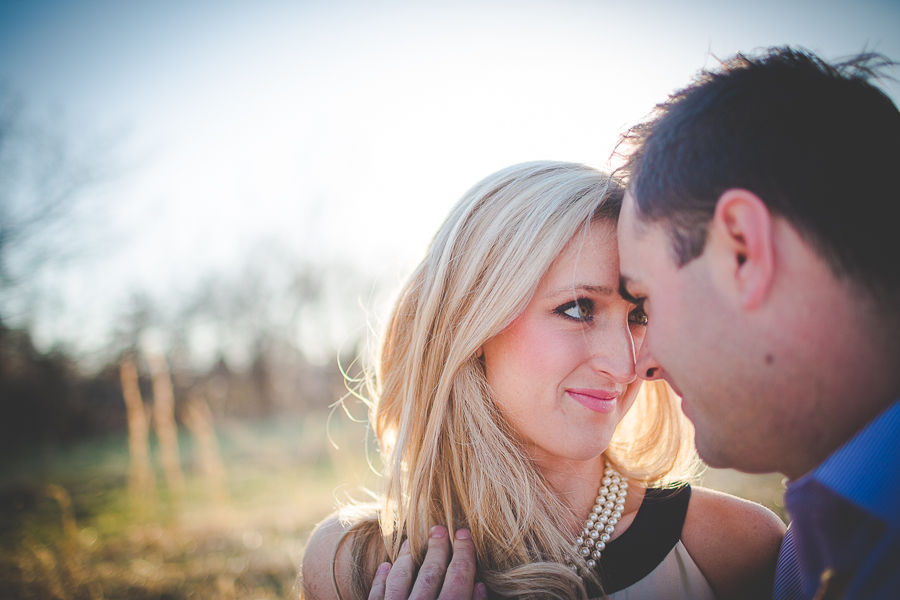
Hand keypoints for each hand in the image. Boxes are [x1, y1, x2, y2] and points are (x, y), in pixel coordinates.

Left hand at [368, 527, 486, 599]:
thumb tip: (478, 585)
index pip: (458, 578)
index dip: (464, 554)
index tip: (464, 533)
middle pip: (430, 574)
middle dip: (437, 549)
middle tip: (439, 529)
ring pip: (400, 580)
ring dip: (406, 559)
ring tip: (410, 543)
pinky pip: (376, 597)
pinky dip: (380, 581)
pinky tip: (385, 568)